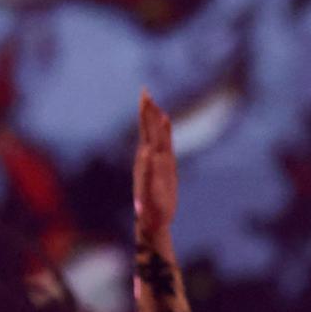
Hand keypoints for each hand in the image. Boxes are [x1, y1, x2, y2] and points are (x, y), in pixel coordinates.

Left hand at [133, 89, 176, 233]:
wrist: (151, 220)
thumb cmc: (151, 211)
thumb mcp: (149, 196)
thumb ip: (148, 175)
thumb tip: (147, 152)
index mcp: (146, 162)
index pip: (147, 134)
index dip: (148, 118)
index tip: (149, 102)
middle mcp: (149, 158)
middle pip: (148, 130)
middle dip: (147, 111)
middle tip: (145, 91)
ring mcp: (155, 161)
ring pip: (154, 134)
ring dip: (153, 117)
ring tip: (152, 101)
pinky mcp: (163, 166)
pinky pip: (164, 143)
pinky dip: (165, 130)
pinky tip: (166, 121)